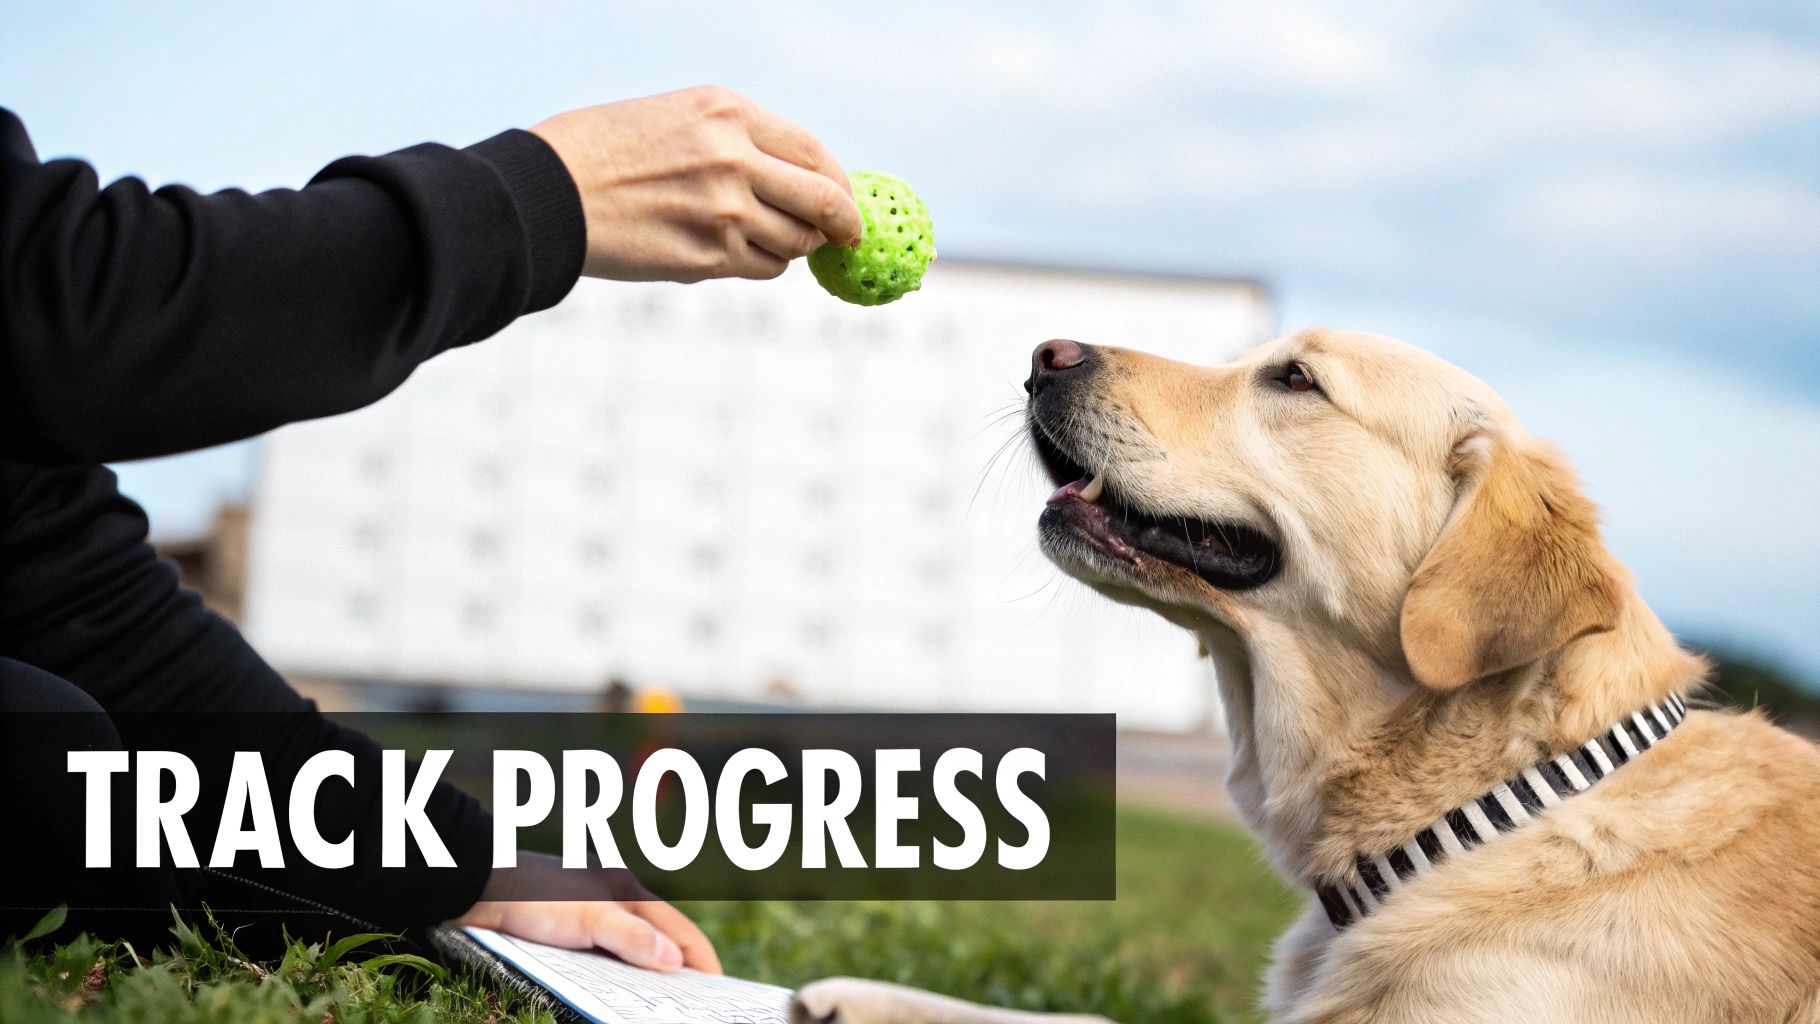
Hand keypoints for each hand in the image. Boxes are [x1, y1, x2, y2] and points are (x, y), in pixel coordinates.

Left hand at [456, 852, 720, 973]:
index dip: (700, 957)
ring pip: (634, 942)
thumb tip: (675, 963)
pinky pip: (608, 948)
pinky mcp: (568, 921)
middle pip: (660, 934)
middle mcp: (614, 895)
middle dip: (681, 964)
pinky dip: (622, 966)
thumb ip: (631, 938)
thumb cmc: (531, 898)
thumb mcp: (586, 920)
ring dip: (650, 967)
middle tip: (696, 998)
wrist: (476, 888)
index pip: (679, 928)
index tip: (718, 986)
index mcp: (627, 888)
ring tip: (662, 997)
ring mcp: (591, 907)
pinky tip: (618, 984)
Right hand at [531, 85, 863, 282]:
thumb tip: (794, 181)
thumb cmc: (604, 153)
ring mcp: (725, 210)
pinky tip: (732, 254)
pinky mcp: (709, 257)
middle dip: (843, 224)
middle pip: (823, 201)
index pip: (813, 152)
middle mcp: (734, 157)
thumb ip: (735, 141)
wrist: (549, 192)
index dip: (839, 182)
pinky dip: (760, 265)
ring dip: (792, 248)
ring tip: (762, 240)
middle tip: (846, 237)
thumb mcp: (676, 118)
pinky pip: (762, 268)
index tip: (845, 199)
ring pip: (794, 243)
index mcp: (728, 112)